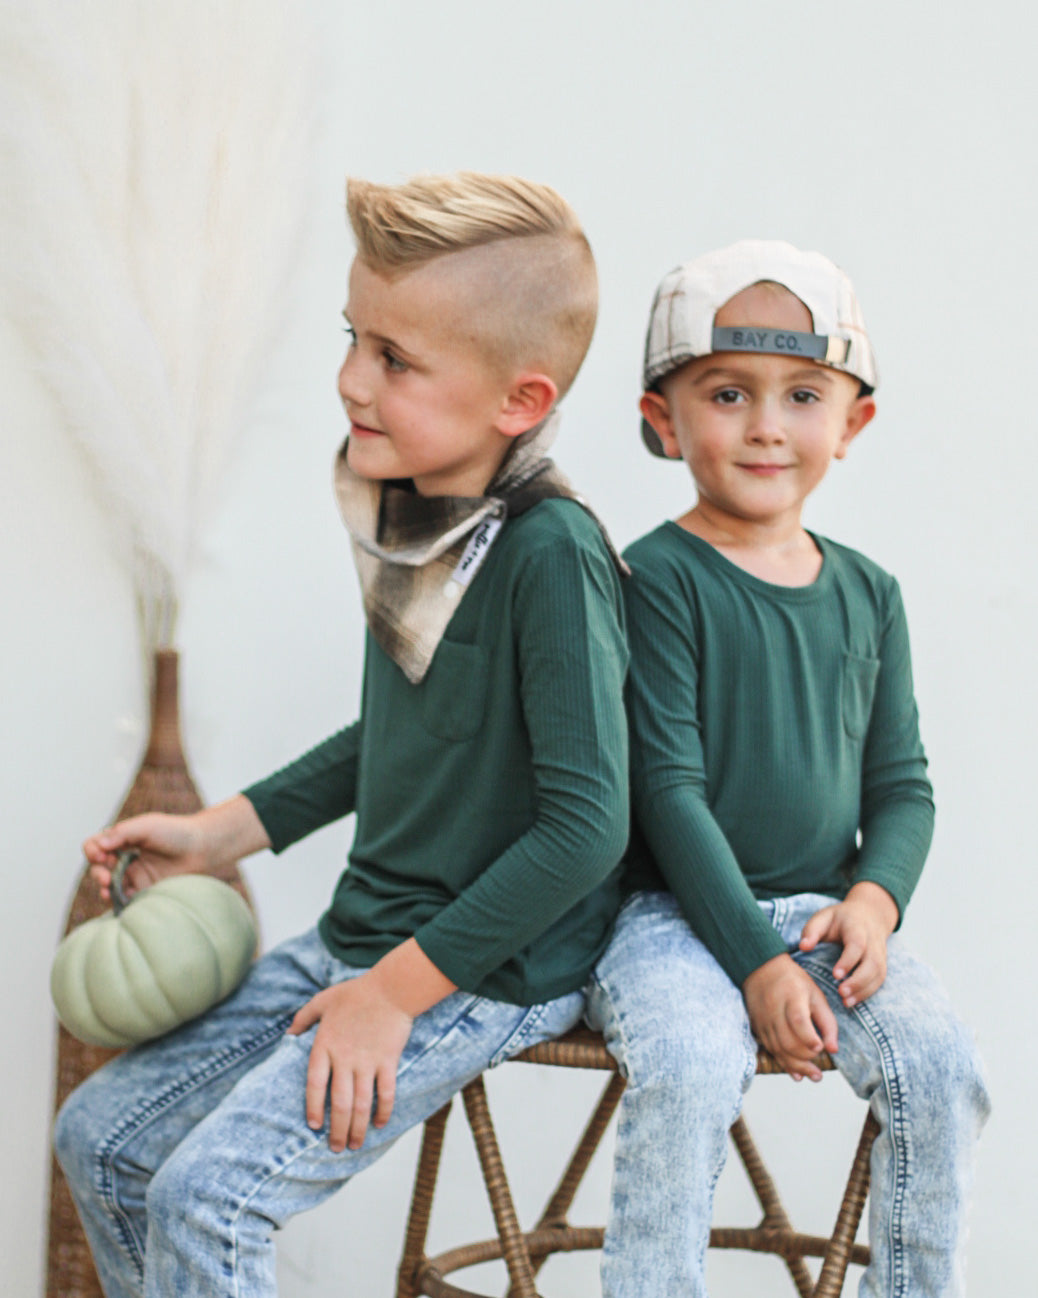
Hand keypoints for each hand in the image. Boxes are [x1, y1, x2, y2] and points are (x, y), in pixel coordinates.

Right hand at [82, 795, 269, 902]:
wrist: (203, 849)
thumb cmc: (176, 832)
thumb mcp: (146, 826)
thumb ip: (121, 833)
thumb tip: (98, 845)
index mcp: (124, 839)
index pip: (97, 845)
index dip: (93, 851)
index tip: (101, 855)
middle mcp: (127, 858)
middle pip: (99, 867)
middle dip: (97, 872)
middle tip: (106, 877)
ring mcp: (136, 875)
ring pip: (110, 885)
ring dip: (104, 888)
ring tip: (107, 890)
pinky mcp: (146, 890)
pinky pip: (126, 898)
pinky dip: (118, 899)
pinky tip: (118, 899)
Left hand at [289, 973, 413, 1152]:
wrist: (391, 988)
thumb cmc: (356, 992)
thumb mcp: (323, 999)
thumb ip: (304, 1017)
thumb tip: (288, 1033)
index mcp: (325, 1045)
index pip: (315, 1085)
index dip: (314, 1108)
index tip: (315, 1127)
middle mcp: (344, 1058)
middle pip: (339, 1103)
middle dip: (337, 1129)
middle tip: (336, 1148)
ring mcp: (367, 1062)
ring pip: (361, 1104)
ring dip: (358, 1128)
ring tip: (355, 1145)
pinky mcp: (388, 1061)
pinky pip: (386, 1092)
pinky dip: (383, 1111)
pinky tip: (380, 1124)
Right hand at [742, 954, 838, 1081]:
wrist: (761, 969)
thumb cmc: (793, 982)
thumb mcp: (815, 994)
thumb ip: (827, 1021)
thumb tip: (833, 1049)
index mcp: (792, 996)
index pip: (798, 1020)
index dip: (809, 1038)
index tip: (820, 1049)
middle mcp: (774, 1009)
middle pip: (787, 1040)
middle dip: (805, 1059)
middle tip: (819, 1070)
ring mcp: (763, 1019)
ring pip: (778, 1049)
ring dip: (796, 1066)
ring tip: (814, 1076)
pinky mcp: (758, 1027)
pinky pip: (770, 1049)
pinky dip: (784, 1063)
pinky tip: (797, 1074)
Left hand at [798, 882, 898, 1009]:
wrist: (869, 914)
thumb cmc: (839, 918)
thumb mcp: (823, 917)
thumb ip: (812, 931)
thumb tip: (803, 947)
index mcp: (856, 927)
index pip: (857, 944)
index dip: (848, 961)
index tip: (835, 975)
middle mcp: (872, 941)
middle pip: (872, 962)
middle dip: (858, 980)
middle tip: (841, 993)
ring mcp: (880, 953)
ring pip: (878, 974)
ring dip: (864, 990)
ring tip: (846, 1002)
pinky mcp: (882, 964)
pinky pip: (879, 980)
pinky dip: (868, 992)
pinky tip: (853, 1001)